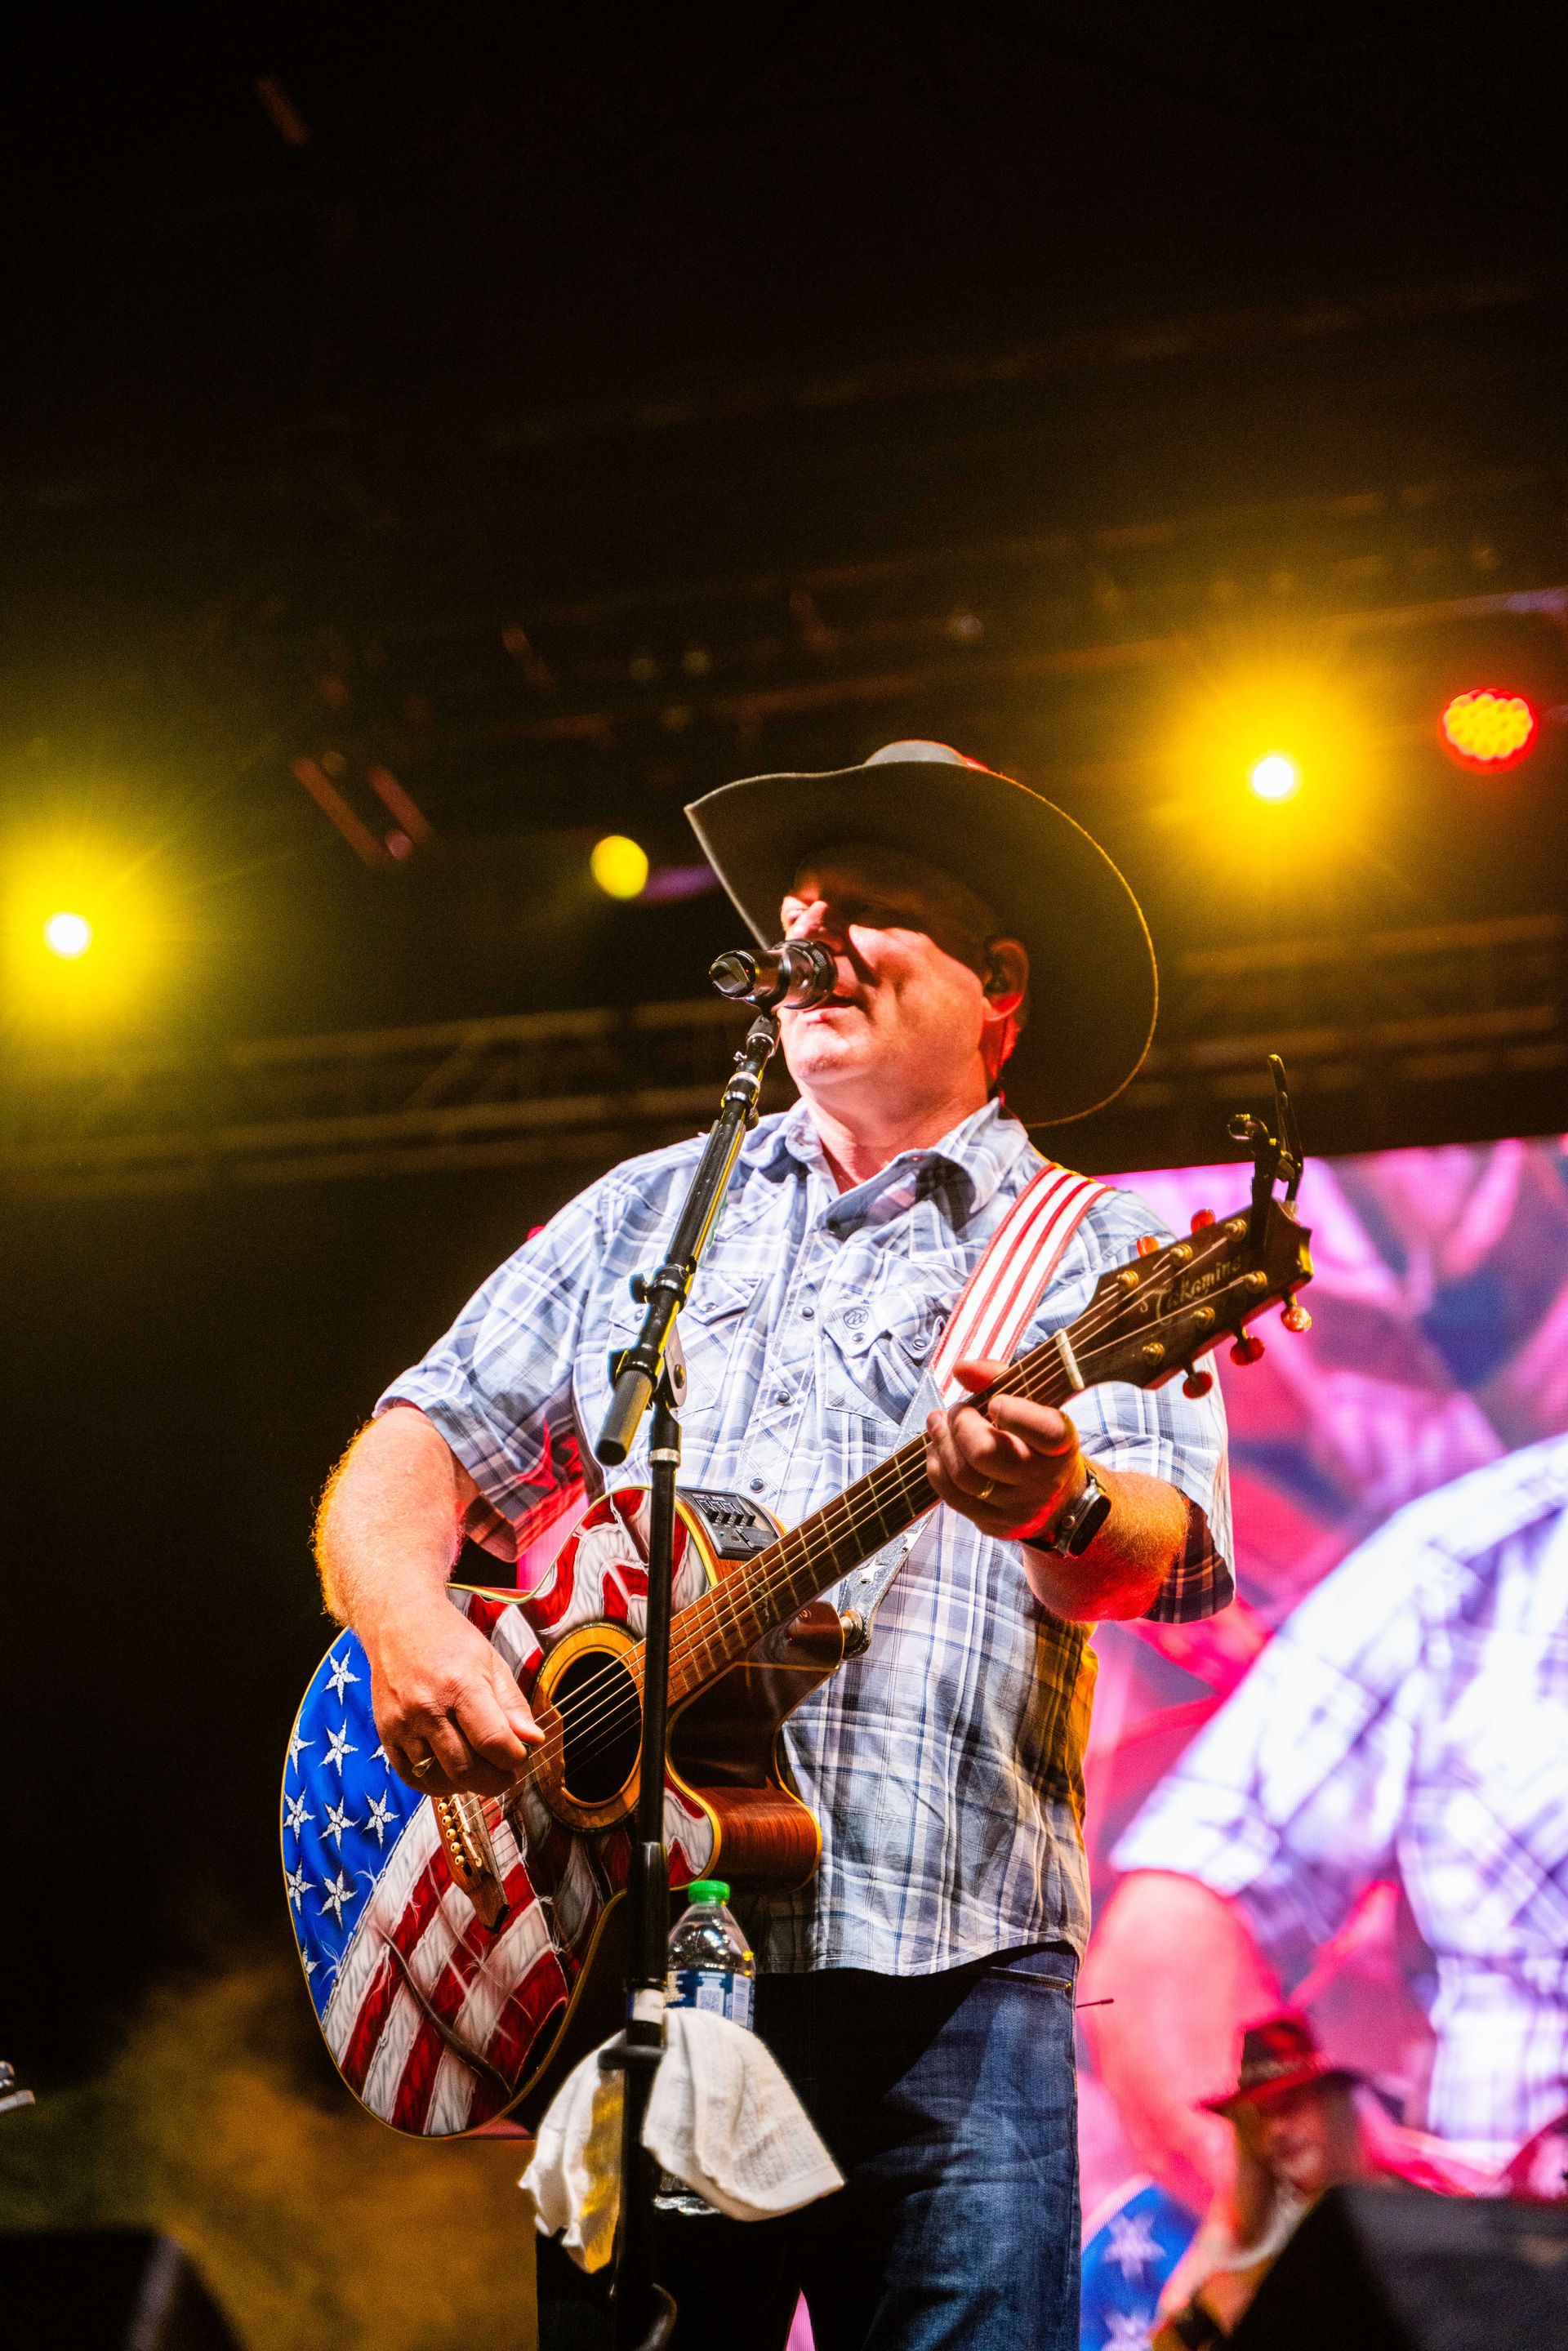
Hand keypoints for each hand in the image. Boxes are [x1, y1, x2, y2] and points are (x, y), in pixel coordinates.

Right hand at [362, 1593, 542, 1796]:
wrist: (398, 1621)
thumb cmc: (449, 1639)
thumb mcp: (491, 1661)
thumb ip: (512, 1704)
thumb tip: (533, 1740)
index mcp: (460, 1685)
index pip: (493, 1741)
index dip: (513, 1759)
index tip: (520, 1757)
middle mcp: (427, 1707)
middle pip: (466, 1769)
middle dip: (494, 1781)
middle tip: (505, 1775)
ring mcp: (402, 1723)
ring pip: (438, 1779)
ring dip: (466, 1786)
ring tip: (480, 1772)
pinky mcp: (385, 1733)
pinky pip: (411, 1777)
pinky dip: (435, 1784)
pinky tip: (451, 1774)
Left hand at [924, 1357, 1083, 1543]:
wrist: (1061, 1500)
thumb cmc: (1037, 1440)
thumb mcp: (1034, 1404)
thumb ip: (999, 1377)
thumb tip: (960, 1368)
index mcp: (1061, 1445)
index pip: (1045, 1432)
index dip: (1015, 1413)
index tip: (995, 1402)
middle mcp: (1043, 1480)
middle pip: (986, 1453)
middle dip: (960, 1424)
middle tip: (956, 1410)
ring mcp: (1018, 1508)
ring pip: (963, 1476)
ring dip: (941, 1442)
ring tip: (938, 1423)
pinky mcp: (995, 1525)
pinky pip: (953, 1498)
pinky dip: (937, 1468)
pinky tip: (938, 1450)